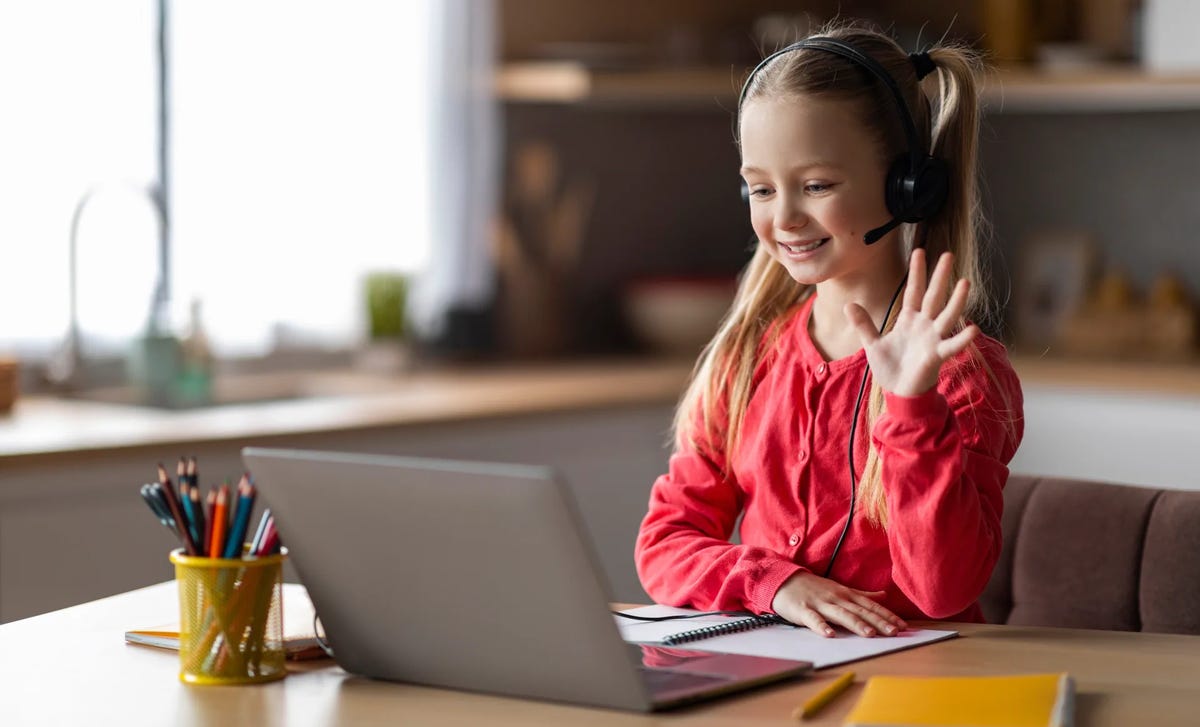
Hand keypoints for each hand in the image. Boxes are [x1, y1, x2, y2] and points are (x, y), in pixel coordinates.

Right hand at [771, 571, 906, 637]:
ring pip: (841, 614)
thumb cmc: (814, 587)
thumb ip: (862, 594)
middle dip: (878, 621)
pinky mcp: (803, 610)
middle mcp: (836, 598)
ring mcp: (820, 604)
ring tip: (869, 634)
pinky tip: (829, 635)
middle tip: (894, 632)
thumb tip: (884, 596)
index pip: (870, 605)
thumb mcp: (840, 589)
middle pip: (860, 611)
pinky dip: (821, 627)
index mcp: (846, 594)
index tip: (903, 626)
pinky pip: (813, 619)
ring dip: (855, 624)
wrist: (784, 580)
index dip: (887, 615)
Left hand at [844, 249, 978, 396]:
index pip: (913, 291)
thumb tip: (849, 305)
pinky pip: (951, 346)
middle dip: (939, 276)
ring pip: (946, 315)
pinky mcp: (937, 356)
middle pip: (933, 296)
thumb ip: (864, 324)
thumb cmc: (891, 368)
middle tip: (947, 254)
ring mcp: (933, 339)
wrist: (899, 393)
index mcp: (909, 320)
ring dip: (956, 300)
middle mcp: (924, 326)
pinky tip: (973, 329)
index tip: (918, 251)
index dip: (916, 272)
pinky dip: (962, 339)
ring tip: (965, 282)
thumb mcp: (873, 344)